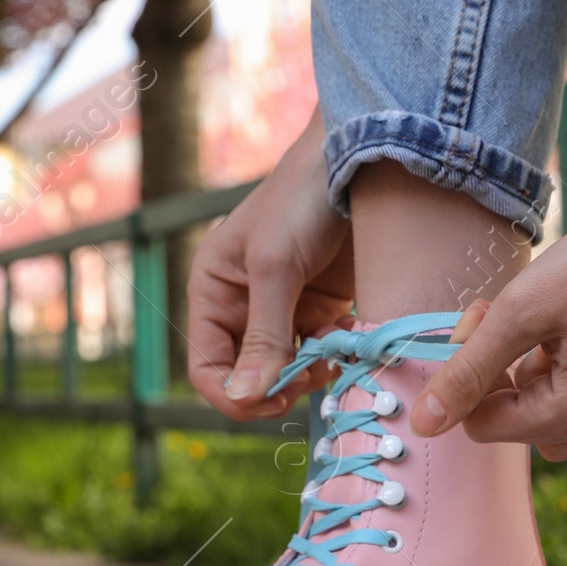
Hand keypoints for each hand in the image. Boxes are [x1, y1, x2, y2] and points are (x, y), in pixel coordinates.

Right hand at [187, 113, 354, 418]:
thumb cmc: (301, 203)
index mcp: (214, 293)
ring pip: (288, 371)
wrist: (358, 163)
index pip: (208, 367)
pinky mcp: (323, 307)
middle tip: (311, 379)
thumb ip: (263, 335)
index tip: (273, 402)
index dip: (233, 394)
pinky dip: (335, 359)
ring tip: (333, 361)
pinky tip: (352, 345)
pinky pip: (322, 352)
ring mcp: (286, 309)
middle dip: (276, 388)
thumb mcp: (275, 267)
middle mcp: (245, 307)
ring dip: (309, 377)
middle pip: (249, 376)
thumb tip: (245, 396)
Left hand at [411, 176, 566, 457]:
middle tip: (520, 319)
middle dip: (511, 382)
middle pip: (527, 428)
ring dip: (549, 383)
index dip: (474, 374)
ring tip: (562, 324)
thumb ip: (468, 370)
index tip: (486, 319)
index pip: (487, 427)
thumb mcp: (521, 309)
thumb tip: (423, 423)